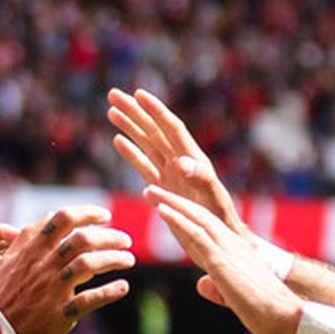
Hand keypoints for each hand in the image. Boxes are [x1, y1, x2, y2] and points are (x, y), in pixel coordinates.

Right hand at [0, 206, 134, 333]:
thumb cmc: (3, 295)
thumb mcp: (8, 260)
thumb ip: (28, 236)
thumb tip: (49, 214)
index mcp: (33, 251)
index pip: (63, 219)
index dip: (88, 213)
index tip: (105, 216)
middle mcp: (44, 266)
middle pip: (83, 240)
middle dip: (110, 236)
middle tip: (125, 240)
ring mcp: (53, 289)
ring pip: (89, 265)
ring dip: (114, 259)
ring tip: (129, 260)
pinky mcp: (60, 313)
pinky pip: (90, 299)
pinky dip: (110, 292)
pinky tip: (123, 287)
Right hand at [107, 88, 247, 237]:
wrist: (222, 240)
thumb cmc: (222, 220)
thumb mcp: (213, 199)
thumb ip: (200, 179)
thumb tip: (182, 162)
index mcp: (193, 159)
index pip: (171, 128)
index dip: (155, 110)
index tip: (138, 93)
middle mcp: (181, 161)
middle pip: (154, 130)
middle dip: (135, 112)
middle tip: (113, 94)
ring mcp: (170, 174)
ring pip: (146, 144)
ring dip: (130, 127)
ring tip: (112, 111)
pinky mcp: (163, 188)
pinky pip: (144, 166)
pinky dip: (131, 153)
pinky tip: (118, 140)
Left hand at [147, 187, 301, 333]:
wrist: (285, 315)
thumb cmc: (263, 310)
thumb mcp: (233, 295)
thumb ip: (217, 287)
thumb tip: (202, 285)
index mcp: (233, 251)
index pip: (204, 226)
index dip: (183, 214)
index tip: (164, 204)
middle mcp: (230, 244)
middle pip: (198, 214)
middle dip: (174, 200)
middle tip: (152, 187)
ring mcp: (227, 249)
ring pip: (196, 217)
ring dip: (171, 202)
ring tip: (150, 189)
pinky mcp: (222, 260)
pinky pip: (197, 234)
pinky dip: (178, 219)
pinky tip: (161, 209)